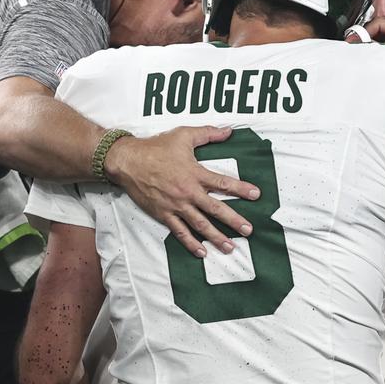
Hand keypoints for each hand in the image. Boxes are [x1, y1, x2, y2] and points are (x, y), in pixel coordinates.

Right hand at [104, 126, 259, 257]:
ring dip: (216, 237)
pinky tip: (201, 252)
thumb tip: (228, 131)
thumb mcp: (183, 135)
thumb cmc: (156, 147)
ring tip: (230, 247)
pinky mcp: (163, 214)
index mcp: (195, 173)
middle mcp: (188, 192)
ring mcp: (176, 205)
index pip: (223, 183)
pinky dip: (191, 243)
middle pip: (215, 209)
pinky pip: (179, 232)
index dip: (241, 189)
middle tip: (249, 230)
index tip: (256, 195)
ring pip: (200, 225)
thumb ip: (208, 133)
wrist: (128, 161)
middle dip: (234, 220)